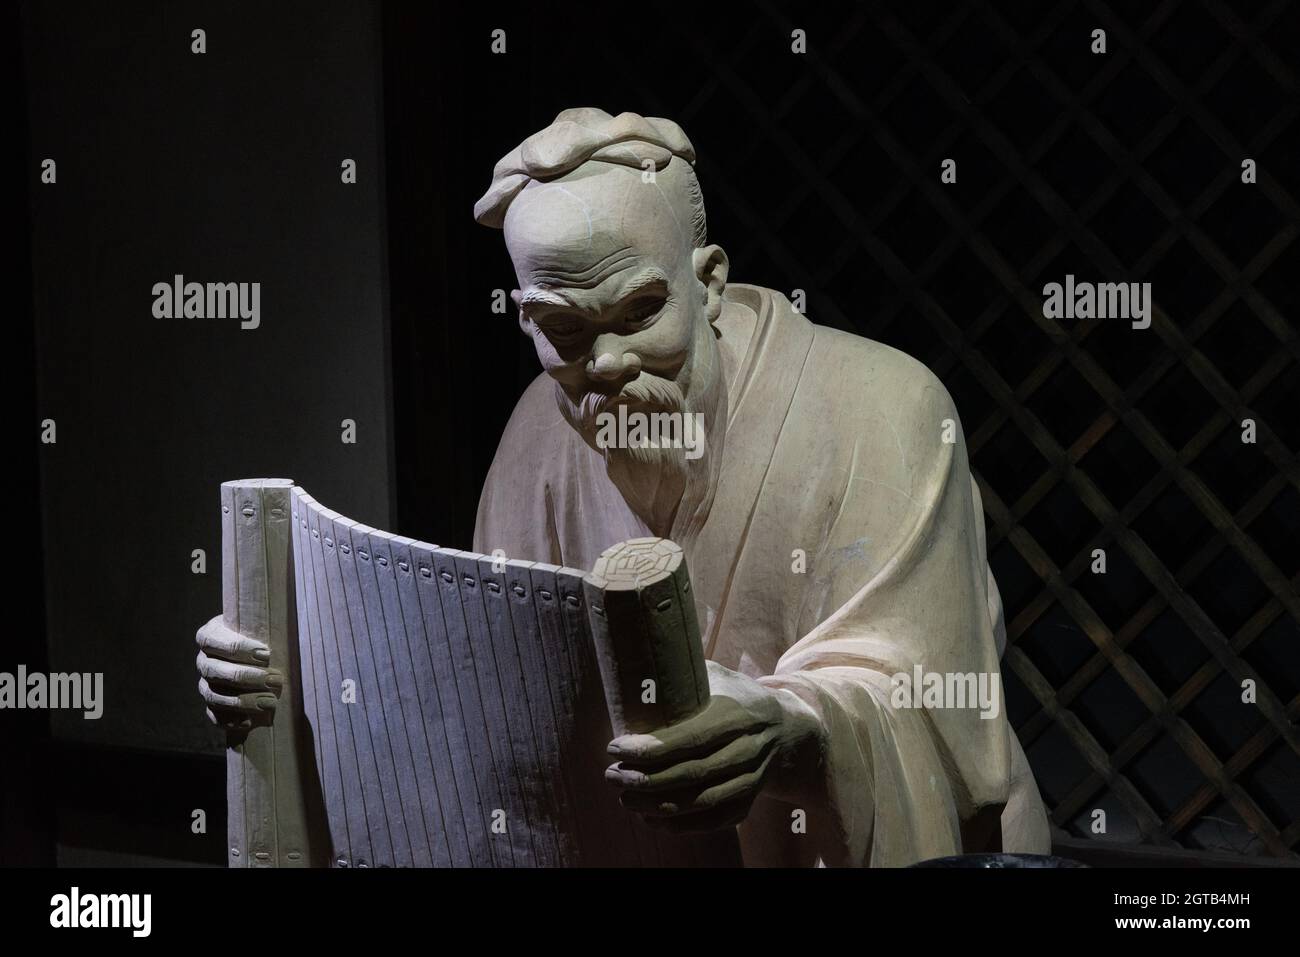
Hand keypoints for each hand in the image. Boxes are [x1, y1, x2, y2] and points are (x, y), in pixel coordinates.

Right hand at [195, 615, 282, 729]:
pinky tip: (248, 722)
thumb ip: (271, 624)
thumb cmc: (266, 635)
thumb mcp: (265, 625)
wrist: (262, 657)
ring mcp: (205, 684)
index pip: (211, 640)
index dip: (237, 648)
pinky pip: (214, 716)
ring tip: (270, 702)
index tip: (266, 654)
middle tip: (275, 679)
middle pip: (214, 670)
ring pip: (213, 695)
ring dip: (242, 701)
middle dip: (246, 677)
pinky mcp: (212, 705)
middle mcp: (204, 660)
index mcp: (210, 635)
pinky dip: (229, 720)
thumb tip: (291, 628)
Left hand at [604, 660, 824, 832]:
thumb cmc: (738, 697)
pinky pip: (715, 819)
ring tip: (624, 796)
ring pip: (703, 801)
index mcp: (737, 714)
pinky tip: (650, 818)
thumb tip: (636, 662)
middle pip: (693, 773)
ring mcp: (752, 778)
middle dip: (646, 779)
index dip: (651, 747)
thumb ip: (685, 673)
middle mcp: (748, 748)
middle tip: (612, 774)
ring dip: (658, 805)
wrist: (789, 730)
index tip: (615, 746)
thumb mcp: (720, 678)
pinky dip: (681, 825)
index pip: (691, 737)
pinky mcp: (750, 800)